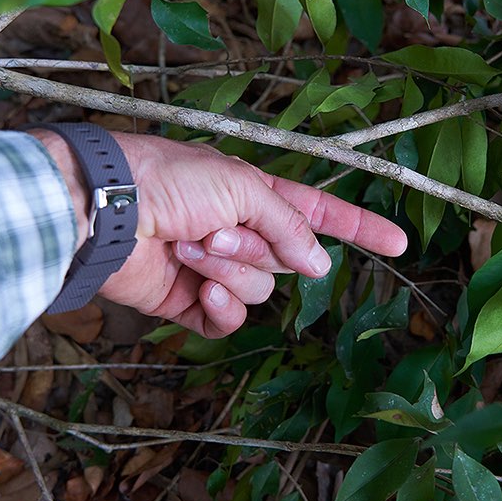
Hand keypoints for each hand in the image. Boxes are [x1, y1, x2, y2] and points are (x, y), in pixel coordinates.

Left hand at [33, 131, 407, 337]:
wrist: (102, 213)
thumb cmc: (169, 181)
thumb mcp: (243, 187)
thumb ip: (290, 226)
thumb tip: (320, 265)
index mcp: (254, 195)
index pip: (321, 214)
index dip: (360, 228)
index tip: (399, 244)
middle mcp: (240, 231)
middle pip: (287, 258)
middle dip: (257, 249)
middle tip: (214, 231)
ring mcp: (217, 269)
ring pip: (259, 288)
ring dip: (228, 271)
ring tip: (188, 249)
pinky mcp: (192, 302)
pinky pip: (230, 319)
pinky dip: (220, 307)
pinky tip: (199, 290)